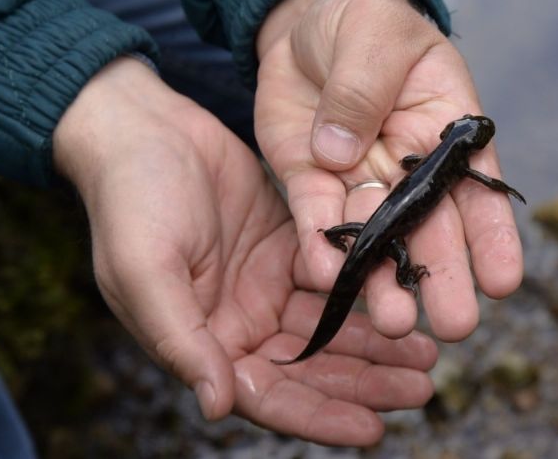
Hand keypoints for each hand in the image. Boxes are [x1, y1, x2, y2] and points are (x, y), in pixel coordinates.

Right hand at [53, 58, 436, 445]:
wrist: (144, 129)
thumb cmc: (129, 200)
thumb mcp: (145, 270)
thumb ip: (181, 340)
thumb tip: (218, 405)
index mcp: (204, 342)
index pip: (268, 395)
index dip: (319, 416)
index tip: (372, 430)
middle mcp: (240, 323)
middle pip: (313, 368)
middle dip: (365, 383)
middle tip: (421, 388)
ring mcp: (268, 286)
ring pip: (333, 326)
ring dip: (378, 343)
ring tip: (428, 355)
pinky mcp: (290, 247)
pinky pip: (338, 276)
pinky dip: (369, 289)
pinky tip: (404, 295)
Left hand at [255, 0, 523, 342]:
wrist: (306, 21)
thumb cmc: (363, 23)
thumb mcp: (375, 37)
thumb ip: (363, 88)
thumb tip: (342, 152)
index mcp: (444, 130)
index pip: (475, 187)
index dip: (491, 235)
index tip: (504, 282)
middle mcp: (408, 167)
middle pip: (429, 226)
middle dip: (442, 275)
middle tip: (455, 326)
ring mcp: (360, 179)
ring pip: (376, 235)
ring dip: (384, 279)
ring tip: (394, 323)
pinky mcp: (311, 181)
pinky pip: (316, 216)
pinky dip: (319, 245)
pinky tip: (327, 277)